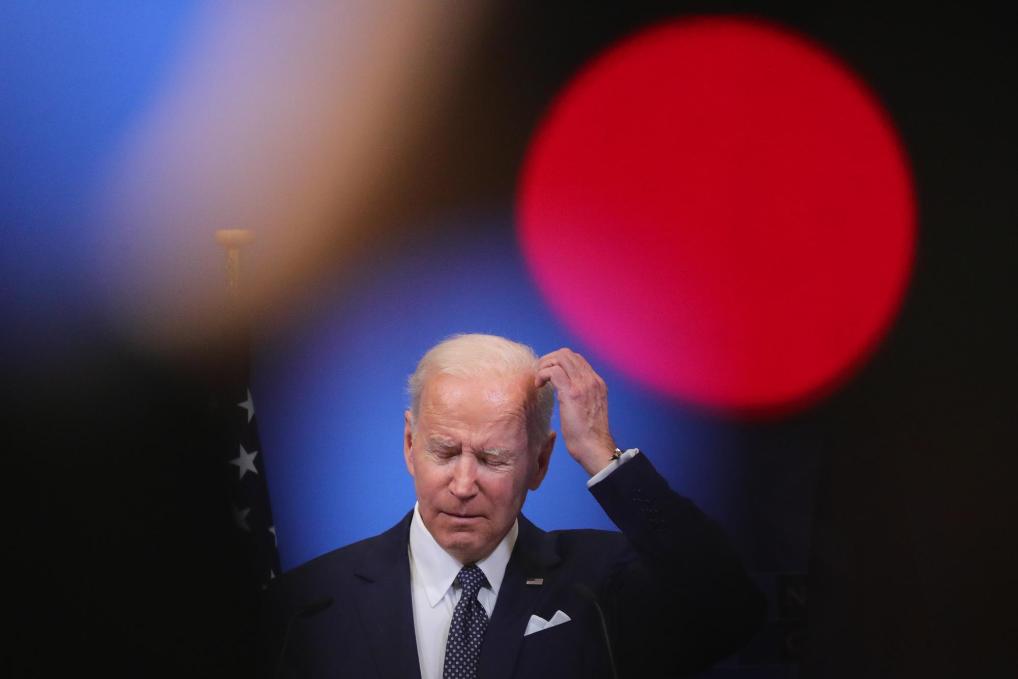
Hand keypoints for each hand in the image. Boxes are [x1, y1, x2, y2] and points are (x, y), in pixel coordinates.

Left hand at [535, 348, 617, 475]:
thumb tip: (564, 392)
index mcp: (597, 383)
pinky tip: (538, 386)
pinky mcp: (571, 392)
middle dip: (548, 360)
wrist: (594, 447)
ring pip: (560, 357)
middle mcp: (592, 380)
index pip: (576, 359)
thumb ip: (581, 396)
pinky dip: (542, 374)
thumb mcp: (589, 409)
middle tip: (539, 375)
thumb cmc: (589, 435)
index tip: (548, 375)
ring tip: (538, 380)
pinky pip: (553, 371)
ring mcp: (583, 384)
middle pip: (566, 353)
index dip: (558, 362)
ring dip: (544, 365)